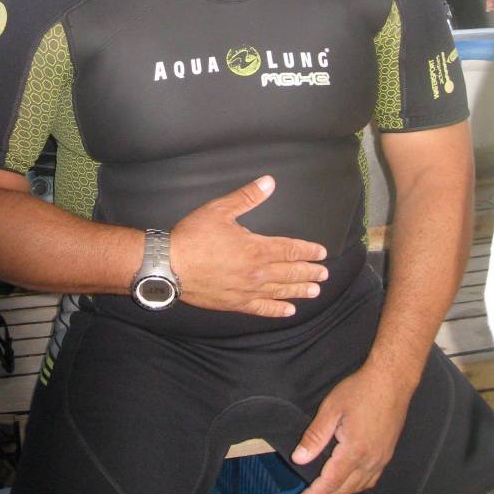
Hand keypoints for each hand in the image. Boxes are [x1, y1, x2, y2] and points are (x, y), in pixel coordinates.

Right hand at [171, 175, 327, 316]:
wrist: (170, 266)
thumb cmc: (193, 236)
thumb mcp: (220, 210)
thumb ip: (247, 197)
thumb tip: (268, 182)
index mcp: (256, 248)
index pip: (290, 250)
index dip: (307, 251)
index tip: (321, 252)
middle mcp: (257, 272)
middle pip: (290, 272)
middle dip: (309, 272)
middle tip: (324, 274)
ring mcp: (247, 290)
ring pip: (280, 291)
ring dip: (299, 290)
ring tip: (315, 291)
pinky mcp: (235, 303)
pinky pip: (262, 309)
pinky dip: (277, 309)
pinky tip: (288, 310)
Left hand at [291, 364, 411, 493]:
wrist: (391, 381)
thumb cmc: (360, 390)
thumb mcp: (331, 409)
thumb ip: (315, 436)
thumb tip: (299, 458)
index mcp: (354, 451)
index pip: (331, 482)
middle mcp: (370, 460)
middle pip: (345, 488)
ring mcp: (382, 458)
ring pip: (360, 487)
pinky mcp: (387, 453)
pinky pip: (371, 479)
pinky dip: (356, 486)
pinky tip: (349, 482)